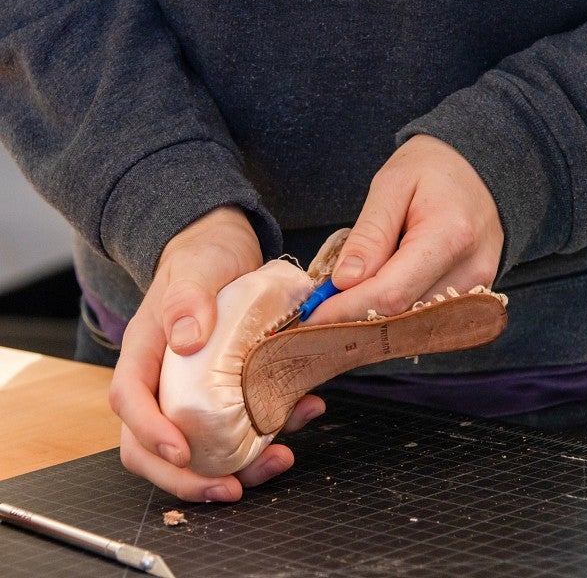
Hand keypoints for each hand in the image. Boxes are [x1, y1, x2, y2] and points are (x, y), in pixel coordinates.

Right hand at [109, 205, 324, 500]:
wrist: (227, 250)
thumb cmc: (204, 256)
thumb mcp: (196, 268)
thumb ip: (186, 298)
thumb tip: (185, 340)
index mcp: (146, 351)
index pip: (129, 400)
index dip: (149, 434)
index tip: (182, 452)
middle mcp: (165, 378)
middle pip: (155, 444)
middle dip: (187, 479)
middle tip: (231, 489)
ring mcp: (197, 389)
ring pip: (202, 446)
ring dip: (239, 466)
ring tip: (281, 460)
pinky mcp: (230, 390)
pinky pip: (242, 424)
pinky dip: (272, 433)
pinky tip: (305, 413)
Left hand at [308, 135, 503, 323]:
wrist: (481, 167)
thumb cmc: (433, 168)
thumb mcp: (391, 185)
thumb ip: (369, 235)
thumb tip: (344, 282)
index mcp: (449, 237)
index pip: (390, 293)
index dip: (346, 310)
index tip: (311, 315)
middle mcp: (470, 271)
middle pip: (401, 316)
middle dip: (353, 319)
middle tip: (317, 312)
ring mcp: (477, 288)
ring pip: (412, 325)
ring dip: (371, 320)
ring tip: (339, 304)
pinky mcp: (473, 297)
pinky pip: (425, 319)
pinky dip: (392, 316)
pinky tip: (368, 303)